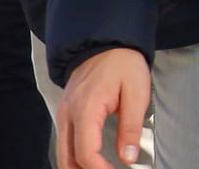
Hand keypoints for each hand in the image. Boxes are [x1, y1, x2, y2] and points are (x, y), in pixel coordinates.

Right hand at [57, 48, 149, 168]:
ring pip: (62, 152)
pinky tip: (89, 162)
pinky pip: (64, 141)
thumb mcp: (136, 92)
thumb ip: (131, 127)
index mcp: (86, 109)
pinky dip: (73, 156)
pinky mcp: (66, 112)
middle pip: (66, 158)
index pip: (85, 152)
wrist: (106, 42)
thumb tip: (127, 157)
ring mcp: (64, 113)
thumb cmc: (123, 63)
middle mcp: (68, 114)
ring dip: (77, 167)